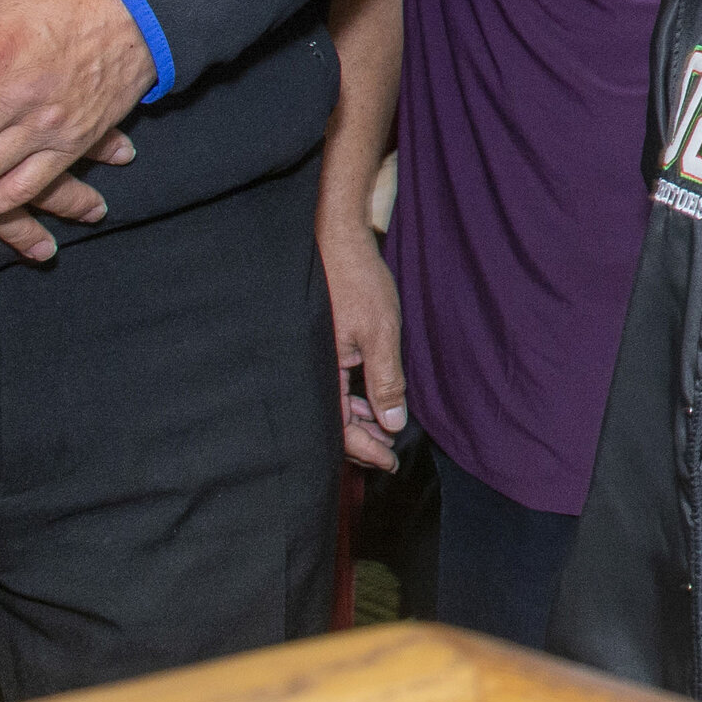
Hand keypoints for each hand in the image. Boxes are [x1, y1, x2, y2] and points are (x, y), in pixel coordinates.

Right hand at [322, 211, 409, 470]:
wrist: (338, 238)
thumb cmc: (358, 282)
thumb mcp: (381, 334)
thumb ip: (386, 381)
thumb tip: (392, 424)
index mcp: (319, 371)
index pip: (338, 428)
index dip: (365, 450)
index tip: (390, 463)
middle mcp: (310, 368)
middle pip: (331, 420)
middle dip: (362, 440)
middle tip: (389, 453)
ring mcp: (314, 356)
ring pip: (332, 402)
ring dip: (359, 419)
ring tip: (384, 428)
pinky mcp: (320, 344)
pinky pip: (332, 383)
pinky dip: (352, 396)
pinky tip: (369, 400)